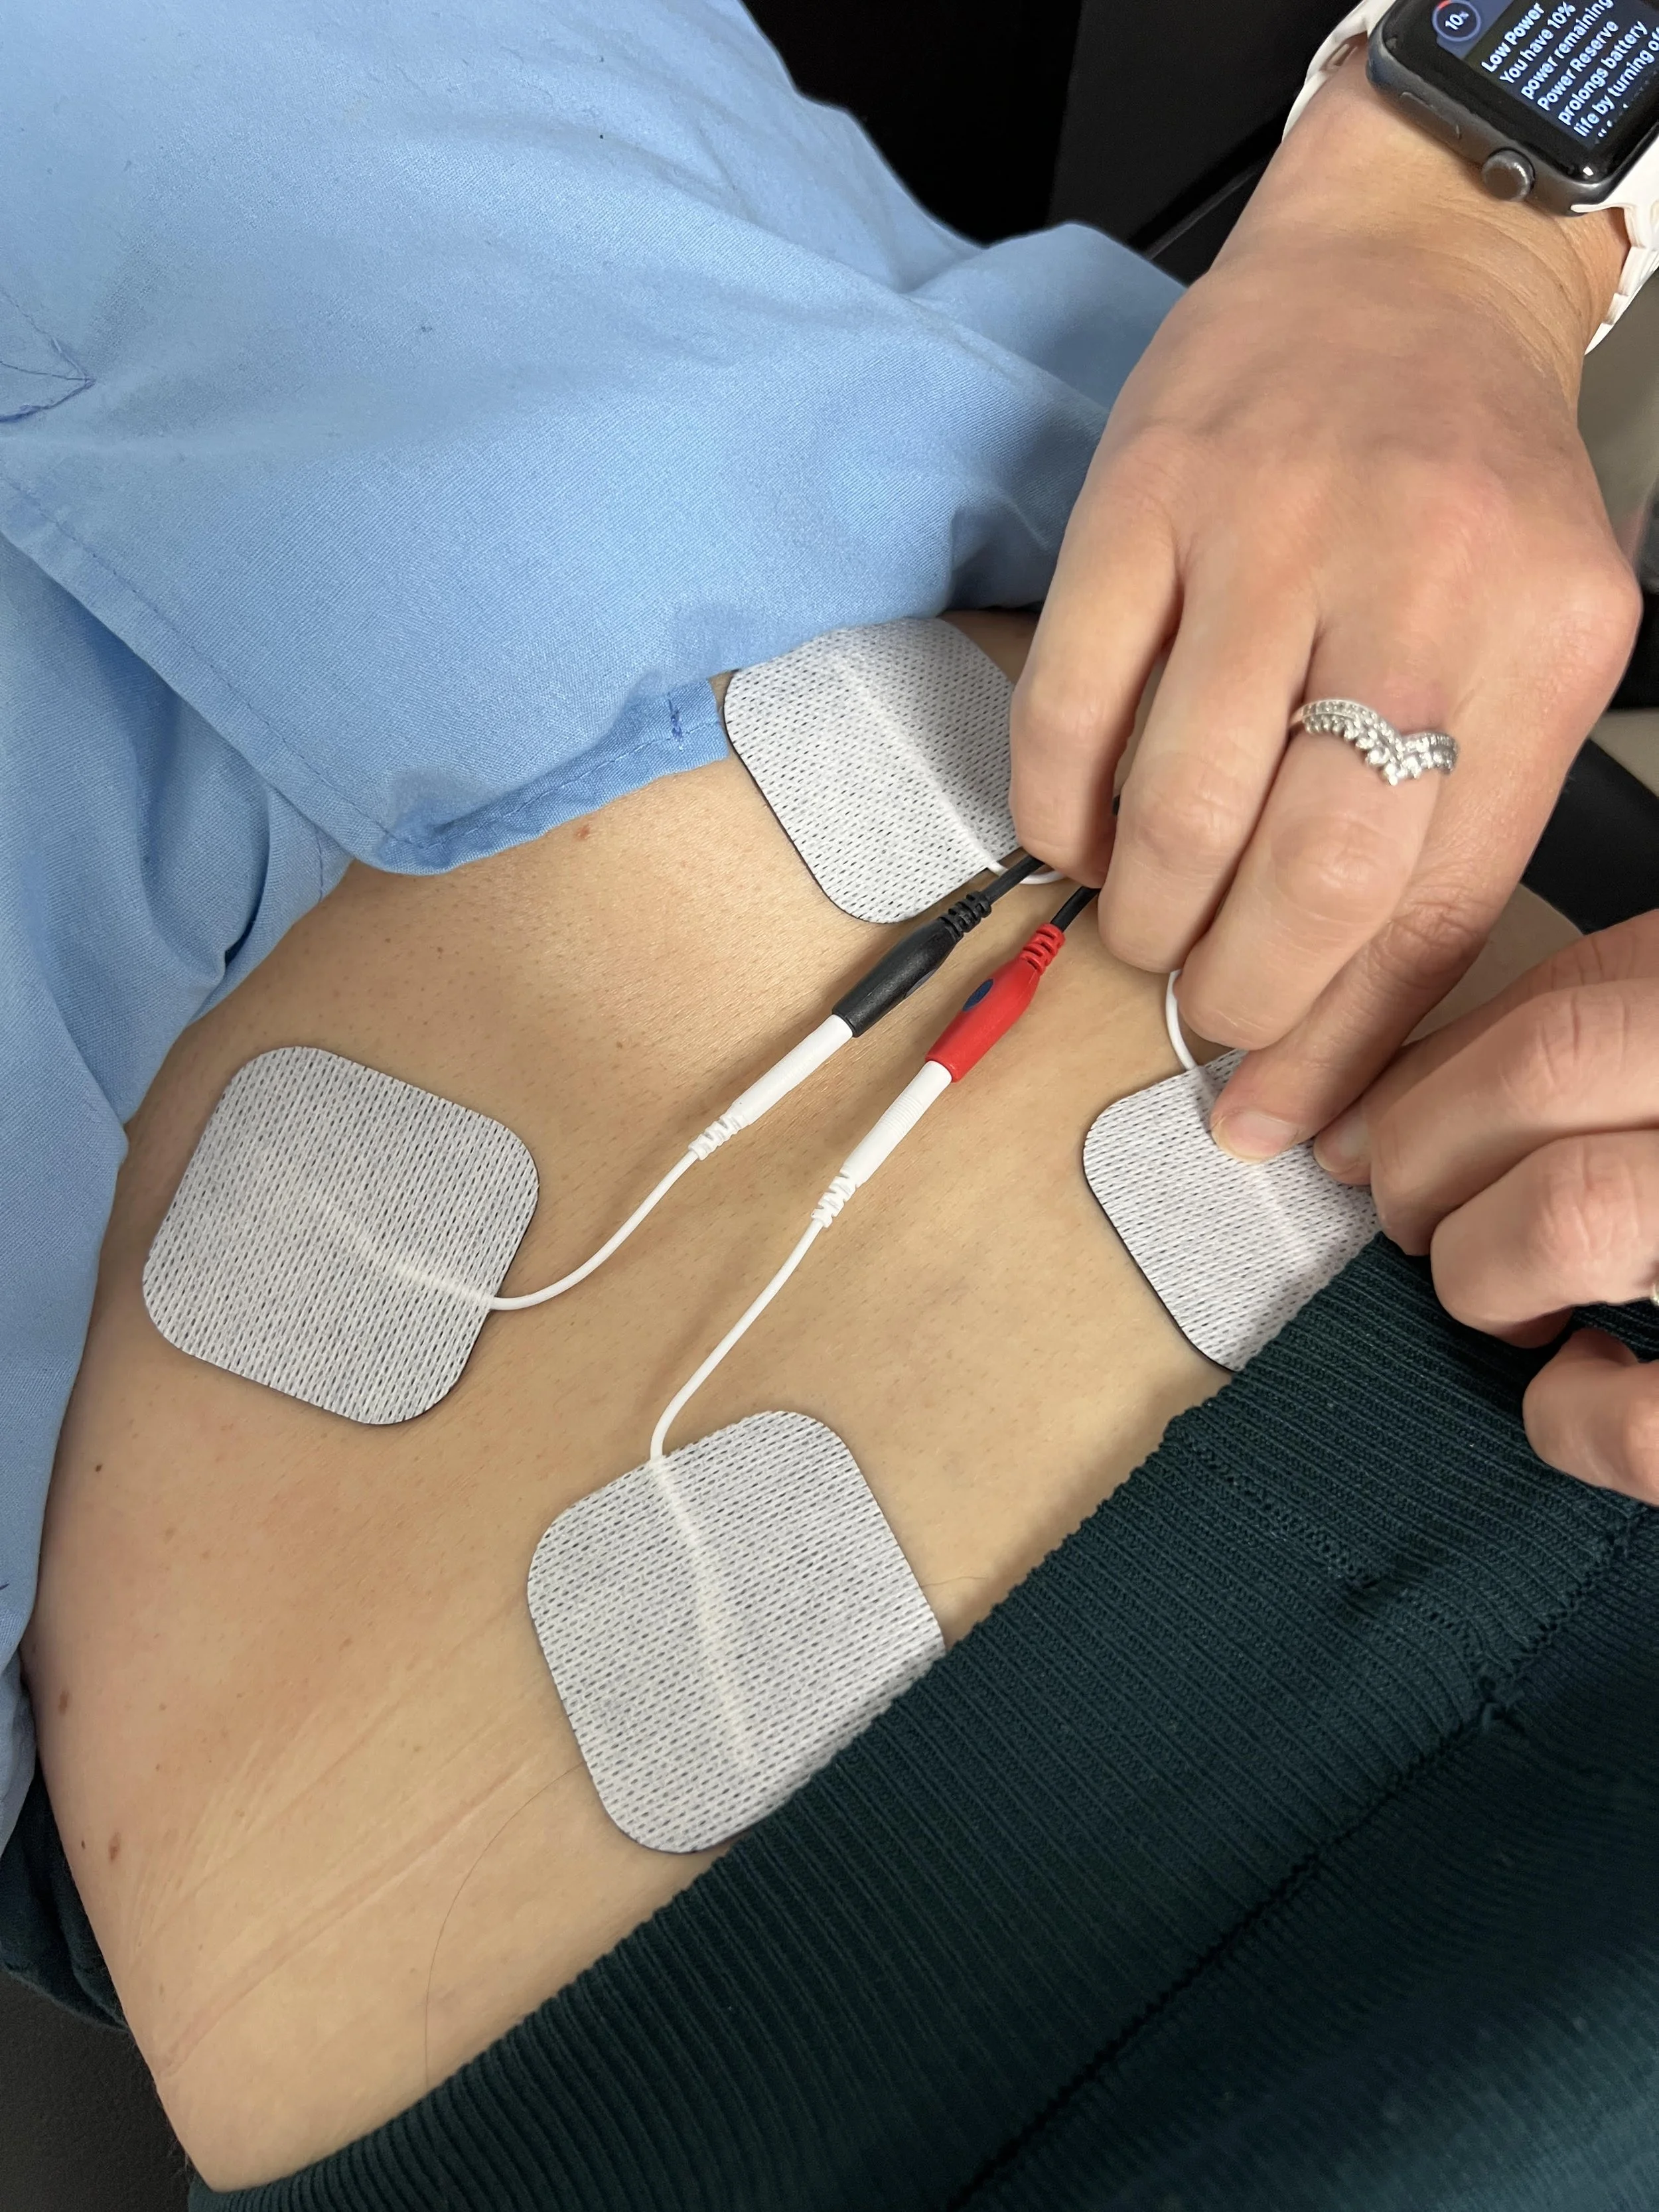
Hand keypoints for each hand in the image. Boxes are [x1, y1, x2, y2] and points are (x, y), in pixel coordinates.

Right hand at [1010, 52, 1635, 1159]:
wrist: (1404, 267)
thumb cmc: (1464, 488)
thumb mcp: (1531, 640)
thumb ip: (1465, 811)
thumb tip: (1339, 1022)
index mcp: (1541, 644)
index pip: (1436, 905)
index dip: (1343, 1048)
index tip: (1281, 1120)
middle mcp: (1414, 583)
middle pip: (1307, 877)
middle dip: (1240, 997)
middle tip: (1209, 1014)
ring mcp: (1264, 531)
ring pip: (1177, 811)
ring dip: (1145, 919)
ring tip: (1148, 930)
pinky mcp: (1138, 495)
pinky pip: (1064, 712)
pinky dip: (1054, 815)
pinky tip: (1078, 837)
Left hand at [1315, 911, 1658, 1501]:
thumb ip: (1618, 1044)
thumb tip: (1397, 1114)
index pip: (1569, 995)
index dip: (1427, 1073)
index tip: (1354, 1128)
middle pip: (1548, 1073)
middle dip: (1425, 1154)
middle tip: (1410, 1218)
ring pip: (1575, 1211)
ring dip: (1487, 1267)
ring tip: (1508, 1299)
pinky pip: (1649, 1417)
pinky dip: (1577, 1416)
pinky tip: (1582, 1388)